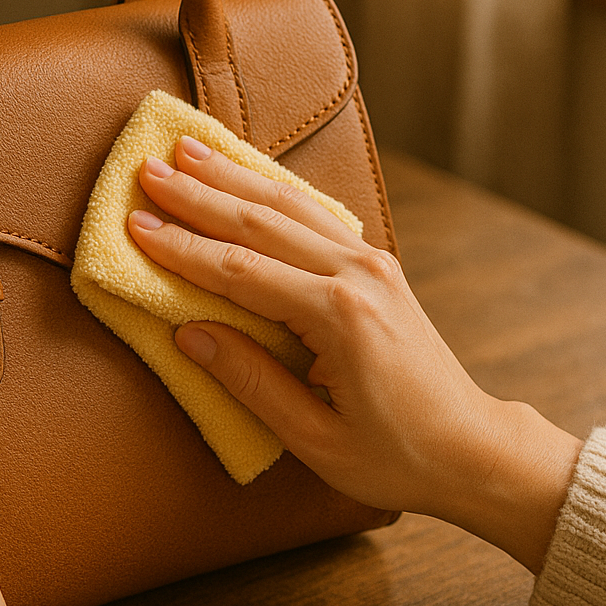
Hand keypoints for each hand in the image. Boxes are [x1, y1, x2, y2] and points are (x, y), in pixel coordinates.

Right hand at [129, 136, 581, 571]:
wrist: (471, 446)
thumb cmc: (395, 456)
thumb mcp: (315, 437)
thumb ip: (250, 381)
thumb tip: (187, 334)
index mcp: (339, 317)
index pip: (239, 270)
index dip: (182, 248)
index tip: (134, 224)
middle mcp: (357, 275)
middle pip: (261, 222)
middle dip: (199, 195)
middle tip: (148, 170)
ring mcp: (373, 263)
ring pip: (290, 206)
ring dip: (234, 176)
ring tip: (187, 150)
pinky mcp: (379, 266)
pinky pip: (316, 215)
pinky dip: (274, 190)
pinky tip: (246, 173)